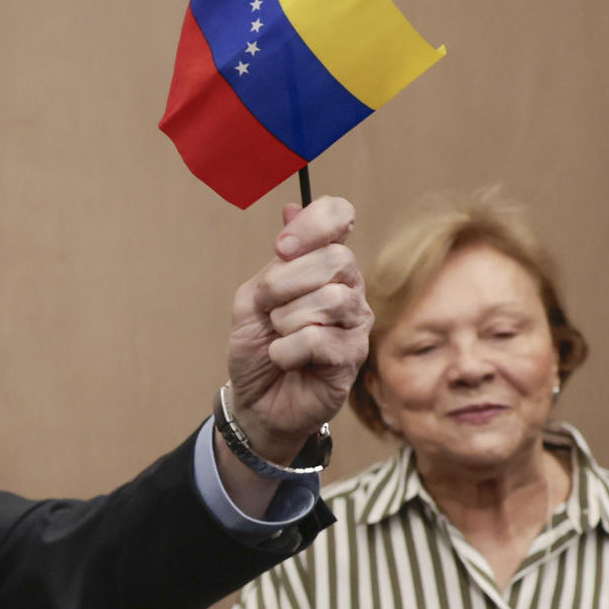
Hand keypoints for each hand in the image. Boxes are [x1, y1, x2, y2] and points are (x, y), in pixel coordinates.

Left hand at [225, 197, 370, 458]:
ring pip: (330, 299)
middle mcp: (348, 287)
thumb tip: (292, 208)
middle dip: (285, 283)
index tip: (281, 248)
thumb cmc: (258, 346)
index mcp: (323, 264)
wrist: (254, 400)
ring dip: (286, 320)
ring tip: (278, 336)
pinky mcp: (352, 358)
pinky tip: (285, 358)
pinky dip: (287, 350)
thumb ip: (277, 261)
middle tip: (268, 308)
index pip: (339, 216)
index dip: (312, 225)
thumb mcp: (253, 298)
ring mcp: (355, 323)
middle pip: (336, 259)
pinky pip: (319, 339)